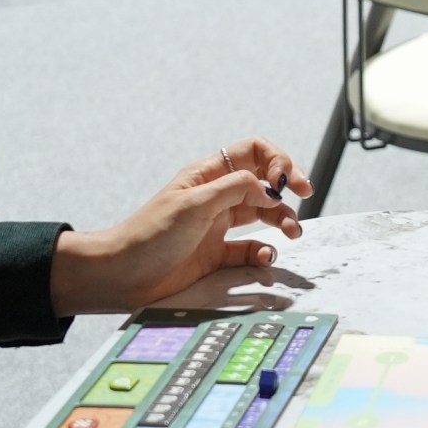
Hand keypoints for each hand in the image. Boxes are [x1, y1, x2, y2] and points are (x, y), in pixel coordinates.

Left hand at [49, 139, 307, 313]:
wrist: (122, 274)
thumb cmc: (150, 235)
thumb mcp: (194, 203)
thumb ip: (236, 189)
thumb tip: (270, 187)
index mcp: (208, 175)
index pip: (252, 152)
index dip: (276, 160)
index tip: (288, 181)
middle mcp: (216, 196)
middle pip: (263, 181)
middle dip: (287, 186)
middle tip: (305, 196)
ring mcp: (217, 226)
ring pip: (262, 214)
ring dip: (282, 219)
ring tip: (292, 232)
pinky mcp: (216, 255)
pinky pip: (250, 248)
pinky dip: (263, 250)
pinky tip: (265, 255)